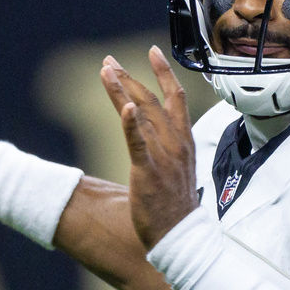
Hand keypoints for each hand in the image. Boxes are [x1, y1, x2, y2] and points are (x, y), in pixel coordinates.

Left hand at [100, 46, 199, 249]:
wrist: (183, 237)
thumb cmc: (176, 208)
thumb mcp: (177, 171)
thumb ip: (167, 151)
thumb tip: (157, 142)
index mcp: (183, 142)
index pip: (176, 98)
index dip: (164, 72)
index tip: (153, 51)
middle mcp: (175, 143)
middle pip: (152, 100)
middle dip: (130, 77)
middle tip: (109, 62)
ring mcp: (162, 157)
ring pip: (141, 114)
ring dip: (122, 90)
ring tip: (106, 71)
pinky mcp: (148, 172)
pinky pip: (139, 144)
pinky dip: (131, 124)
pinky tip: (124, 107)